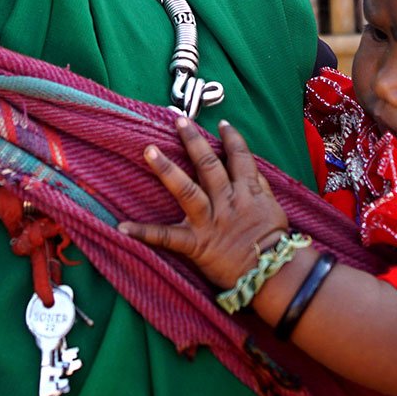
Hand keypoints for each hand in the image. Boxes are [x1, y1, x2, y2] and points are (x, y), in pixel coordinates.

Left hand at [119, 118, 289, 288]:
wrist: (272, 273)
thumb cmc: (274, 241)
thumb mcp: (272, 207)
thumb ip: (259, 185)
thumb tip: (248, 165)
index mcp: (247, 191)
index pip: (239, 157)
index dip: (231, 139)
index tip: (221, 124)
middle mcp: (226, 201)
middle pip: (208, 165)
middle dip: (193, 141)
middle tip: (178, 121)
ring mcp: (209, 221)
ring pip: (186, 190)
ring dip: (166, 169)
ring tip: (149, 150)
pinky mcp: (196, 243)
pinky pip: (166, 237)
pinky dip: (144, 232)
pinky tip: (122, 227)